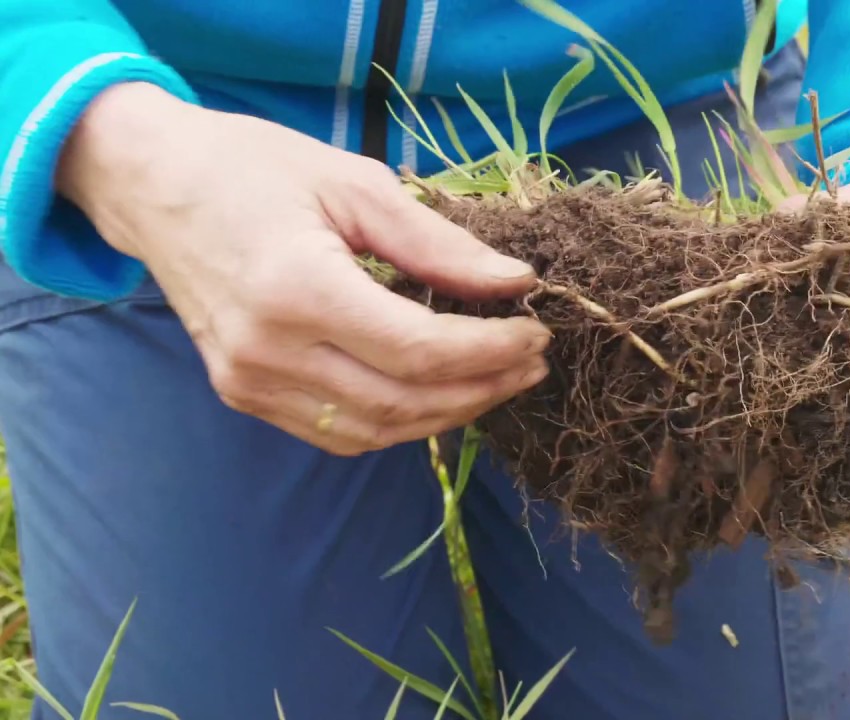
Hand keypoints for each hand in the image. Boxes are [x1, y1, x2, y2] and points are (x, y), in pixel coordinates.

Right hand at [57, 83, 550, 455]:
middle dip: (483, 388)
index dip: (491, 351)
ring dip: (447, 413)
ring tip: (498, 380)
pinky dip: (398, 421)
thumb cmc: (253, 168)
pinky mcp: (242, 394)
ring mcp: (248, 382)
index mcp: (297, 289)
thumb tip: (516, 281)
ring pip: (375, 430)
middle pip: (404, 401)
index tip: (536, 331)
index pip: (420, 351)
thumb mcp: (355, 184)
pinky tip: (438, 393)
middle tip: (532, 362)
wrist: (152, 184)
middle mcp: (268, 351)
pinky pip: (338, 432)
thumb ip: (438, 243)